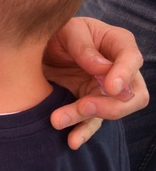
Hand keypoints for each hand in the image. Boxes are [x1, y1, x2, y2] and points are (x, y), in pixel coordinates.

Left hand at [43, 17, 147, 148]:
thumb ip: (83, 46)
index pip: (131, 60)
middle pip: (132, 95)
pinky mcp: (90, 103)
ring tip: (57, 120)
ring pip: (109, 112)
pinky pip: (92, 123)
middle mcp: (119, 70)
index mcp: (118, 44)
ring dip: (85, 118)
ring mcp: (105, 90)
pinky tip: (72, 141)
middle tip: (83, 106)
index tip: (110, 86)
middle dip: (110, 105)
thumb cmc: (58, 30)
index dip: (124, 74)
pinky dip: (82, 132)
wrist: (37, 44)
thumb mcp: (67, 30)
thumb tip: (102, 69)